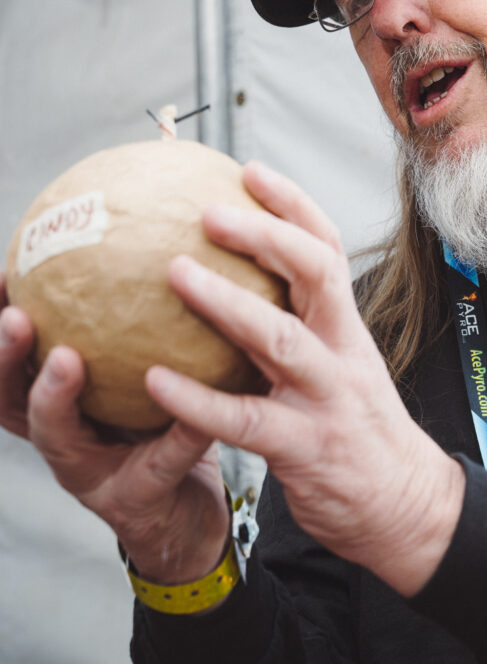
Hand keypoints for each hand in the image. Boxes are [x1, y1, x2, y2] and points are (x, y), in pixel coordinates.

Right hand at [0, 270, 229, 584]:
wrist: (189, 515)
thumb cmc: (163, 429)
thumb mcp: (145, 374)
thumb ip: (137, 329)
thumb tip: (160, 242)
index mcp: (59, 406)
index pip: (14, 362)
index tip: (2, 273)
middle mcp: (62, 440)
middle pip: (10, 400)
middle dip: (5, 357)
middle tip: (15, 315)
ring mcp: (91, 475)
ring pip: (56, 438)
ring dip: (53, 397)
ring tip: (66, 359)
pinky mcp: (138, 499)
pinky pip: (160, 459)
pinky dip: (179, 429)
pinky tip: (195, 406)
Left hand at [150, 161, 465, 596]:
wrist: (405, 505)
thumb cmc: (357, 428)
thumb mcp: (340, 364)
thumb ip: (300, 326)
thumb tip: (238, 285)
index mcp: (346, 327)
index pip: (326, 248)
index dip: (292, 204)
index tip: (251, 169)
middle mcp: (342, 351)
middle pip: (314, 274)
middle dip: (265, 234)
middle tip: (209, 210)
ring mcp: (327, 398)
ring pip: (281, 338)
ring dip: (227, 303)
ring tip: (175, 273)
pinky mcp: (306, 448)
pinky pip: (245, 420)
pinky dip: (199, 399)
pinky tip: (155, 381)